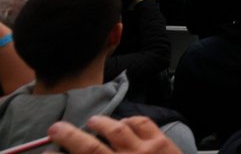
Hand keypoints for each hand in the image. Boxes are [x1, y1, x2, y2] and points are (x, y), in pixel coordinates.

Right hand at [48, 115, 182, 153]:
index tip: (48, 153)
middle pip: (90, 149)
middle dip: (70, 137)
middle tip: (55, 128)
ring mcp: (145, 153)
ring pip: (118, 130)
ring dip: (101, 123)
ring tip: (92, 121)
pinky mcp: (163, 143)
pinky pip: (143, 124)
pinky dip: (130, 120)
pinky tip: (124, 123)